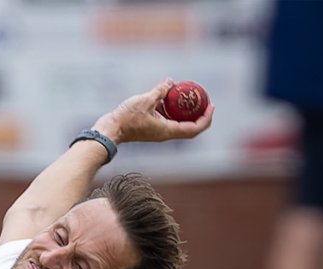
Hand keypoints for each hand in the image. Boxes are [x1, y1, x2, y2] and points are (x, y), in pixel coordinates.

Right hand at [97, 79, 213, 144]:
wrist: (111, 129)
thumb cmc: (127, 118)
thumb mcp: (146, 100)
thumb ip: (160, 90)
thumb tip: (171, 81)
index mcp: (167, 131)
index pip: (193, 129)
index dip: (206, 119)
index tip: (211, 106)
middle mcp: (165, 133)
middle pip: (190, 128)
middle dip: (200, 115)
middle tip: (206, 100)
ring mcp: (159, 131)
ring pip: (179, 122)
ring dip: (186, 111)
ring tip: (190, 95)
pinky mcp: (152, 126)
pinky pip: (168, 118)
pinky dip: (173, 108)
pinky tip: (171, 94)